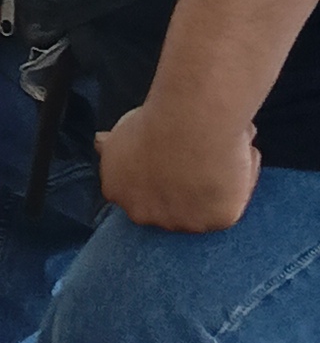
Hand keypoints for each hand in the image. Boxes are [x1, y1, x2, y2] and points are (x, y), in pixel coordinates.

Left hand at [97, 102, 260, 231]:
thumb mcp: (120, 131)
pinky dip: (242, 176)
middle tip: (200, 151)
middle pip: (170, 205)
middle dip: (185, 184)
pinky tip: (237, 153)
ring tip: (221, 146)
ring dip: (215, 179)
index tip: (173, 156)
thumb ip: (111, 145)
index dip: (159, 174)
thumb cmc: (156, 120)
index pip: (137, 193)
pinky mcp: (218, 221)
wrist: (190, 123)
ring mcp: (183, 223)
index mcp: (119, 193)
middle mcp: (147, 216)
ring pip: (205, 202)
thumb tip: (100, 142)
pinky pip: (235, 199)